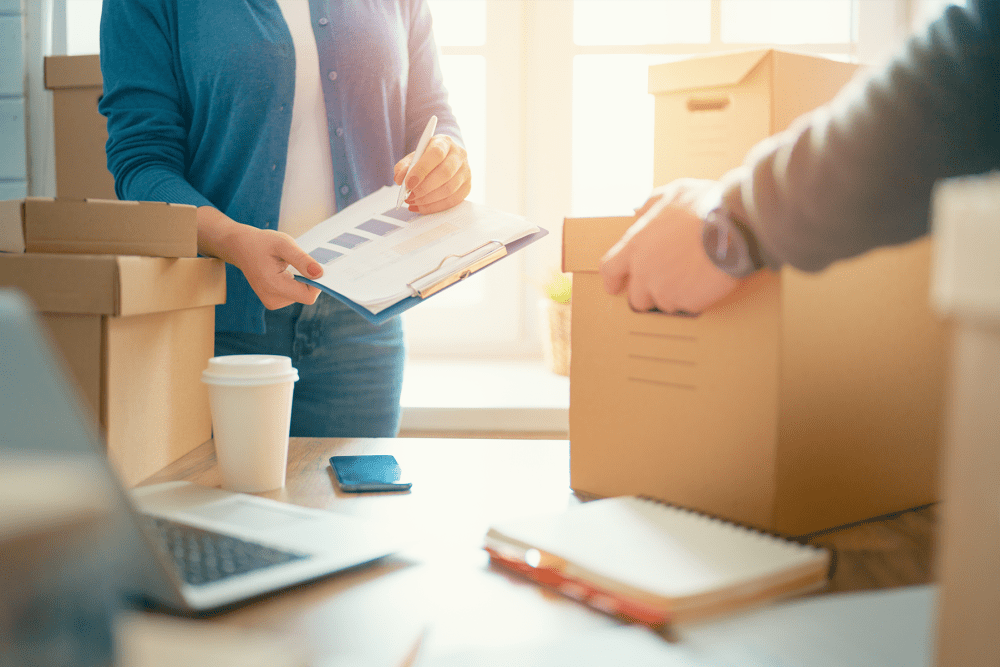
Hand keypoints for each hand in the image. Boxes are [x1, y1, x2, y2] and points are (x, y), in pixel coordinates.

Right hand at [197, 207, 322, 309]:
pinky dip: (295, 282)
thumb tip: (320, 273)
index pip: (308, 296)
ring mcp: (272, 302)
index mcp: (273, 286)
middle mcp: (272, 299)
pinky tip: (285, 271)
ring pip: (301, 295)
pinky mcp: (273, 301)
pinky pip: (294, 294)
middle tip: (299, 261)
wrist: (239, 247)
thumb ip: (302, 259)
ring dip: (301, 280)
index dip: (317, 283)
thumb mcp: (283, 244)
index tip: (314, 266)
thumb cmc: (261, 243)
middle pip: (305, 296)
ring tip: (287, 265)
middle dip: (308, 279)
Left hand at [393, 134, 470, 213]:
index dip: (422, 170)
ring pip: (449, 189)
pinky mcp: (467, 187)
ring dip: (428, 199)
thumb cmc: (429, 158)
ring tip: (413, 201)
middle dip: (424, 188)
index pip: (436, 154)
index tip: (408, 183)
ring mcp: (466, 172)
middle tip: (409, 195)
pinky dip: (434, 207)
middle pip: (445, 173)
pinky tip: (421, 206)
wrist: (446, 158)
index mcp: (445, 143)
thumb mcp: (414, 156)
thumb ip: (404, 166)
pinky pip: (452, 201)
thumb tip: (400, 179)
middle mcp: (459, 156)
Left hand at [599, 179, 739, 314]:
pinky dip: (695, 299)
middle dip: (649, 293)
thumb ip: (651, 205)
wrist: (735, 226)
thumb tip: (638, 211)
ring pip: (663, 304)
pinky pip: (687, 307)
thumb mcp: (673, 193)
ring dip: (675, 295)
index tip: (615, 287)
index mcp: (636, 245)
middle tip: (668, 282)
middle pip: (636, 298)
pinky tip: (706, 281)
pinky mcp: (687, 302)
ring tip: (693, 277)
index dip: (612, 280)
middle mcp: (645, 271)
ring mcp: (665, 289)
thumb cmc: (705, 206)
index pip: (610, 270)